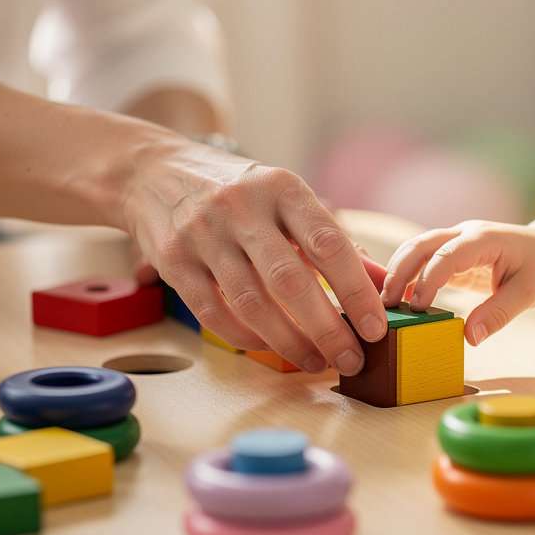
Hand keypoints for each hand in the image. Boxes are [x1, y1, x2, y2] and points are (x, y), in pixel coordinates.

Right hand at [124, 141, 386, 375]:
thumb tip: (381, 284)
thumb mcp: (288, 201)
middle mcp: (242, 208)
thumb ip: (333, 242)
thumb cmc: (240, 193)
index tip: (375, 328)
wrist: (153, 172)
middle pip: (290, 280)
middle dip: (327, 328)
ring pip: (251, 303)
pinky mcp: (172, 260)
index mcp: (282, 188)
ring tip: (317, 363)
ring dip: (289, 342)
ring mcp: (202, 234)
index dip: (356, 289)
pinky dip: (246, 339)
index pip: (328, 242)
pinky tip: (270, 350)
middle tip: (352, 359)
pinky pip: (213, 313)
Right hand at [381, 219, 534, 345]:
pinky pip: (424, 262)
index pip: (446, 254)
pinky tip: (399, 302)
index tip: (417, 308)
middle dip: (399, 271)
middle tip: (384, 303)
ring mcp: (456, 241)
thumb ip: (499, 314)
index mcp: (483, 238)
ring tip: (384, 304)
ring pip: (416, 249)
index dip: (428, 280)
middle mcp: (464, 234)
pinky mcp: (452, 255)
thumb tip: (469, 338)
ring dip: (398, 273)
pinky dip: (408, 278)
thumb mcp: (529, 293)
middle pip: (421, 244)